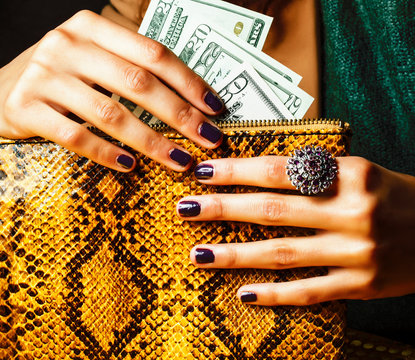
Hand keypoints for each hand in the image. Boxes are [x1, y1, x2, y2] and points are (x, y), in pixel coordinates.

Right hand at [0, 11, 222, 171]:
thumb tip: (189, 102)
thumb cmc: (62, 80)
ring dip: (152, 142)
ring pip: (110, 113)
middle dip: (180, 115)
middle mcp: (68, 45)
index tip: (216, 109)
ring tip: (180, 161)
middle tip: (208, 140)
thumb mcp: (94, 61)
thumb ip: (131, 70)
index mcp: (93, 28)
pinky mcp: (25, 107)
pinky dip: (107, 154)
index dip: (189, 82)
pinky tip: (131, 167)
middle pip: (137, 83)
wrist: (0, 90)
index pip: (153, 53)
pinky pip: (75, 136)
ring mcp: (44, 75)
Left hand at [177, 156, 414, 304]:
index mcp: (351, 174)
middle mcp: (353, 211)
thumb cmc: (391, 194)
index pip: (279, 170)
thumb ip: (313, 171)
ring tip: (199, 255)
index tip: (204, 172)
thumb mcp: (358, 170)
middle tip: (185, 208)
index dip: (237, 171)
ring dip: (235, 255)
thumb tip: (258, 172)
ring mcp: (357, 252)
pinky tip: (243, 293)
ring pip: (282, 253)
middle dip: (222, 209)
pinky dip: (275, 294)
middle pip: (272, 210)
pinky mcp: (362, 285)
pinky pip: (310, 291)